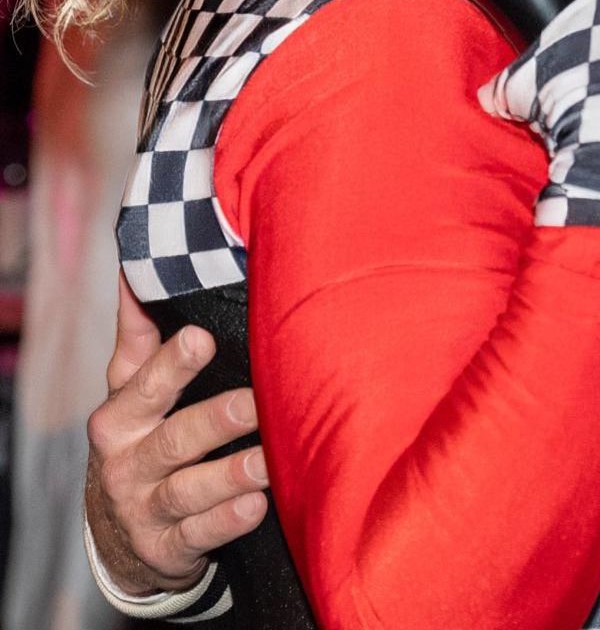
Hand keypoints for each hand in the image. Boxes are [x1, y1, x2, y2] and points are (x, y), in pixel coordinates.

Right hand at [85, 275, 268, 594]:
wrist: (118, 530)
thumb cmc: (138, 435)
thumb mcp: (127, 386)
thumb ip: (138, 330)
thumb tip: (136, 263)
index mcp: (119, 416)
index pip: (146, 383)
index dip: (173, 362)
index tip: (203, 336)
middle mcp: (128, 462)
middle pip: (175, 438)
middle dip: (216, 418)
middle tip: (255, 401)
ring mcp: (147, 508)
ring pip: (190, 490)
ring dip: (231, 475)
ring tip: (269, 460)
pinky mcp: (168, 548)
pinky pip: (201, 535)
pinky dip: (229, 522)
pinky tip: (258, 505)